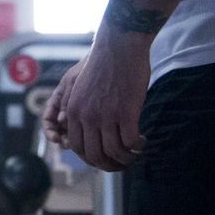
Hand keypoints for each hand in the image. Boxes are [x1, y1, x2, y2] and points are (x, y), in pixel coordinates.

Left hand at [44, 37, 149, 170]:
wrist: (118, 48)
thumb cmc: (102, 67)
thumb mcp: (81, 91)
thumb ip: (81, 111)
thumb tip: (87, 131)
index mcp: (73, 112)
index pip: (77, 147)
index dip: (90, 157)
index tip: (102, 159)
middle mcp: (86, 117)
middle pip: (94, 155)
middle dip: (108, 165)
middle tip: (120, 165)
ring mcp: (106, 116)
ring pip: (114, 152)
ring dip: (126, 159)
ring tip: (134, 156)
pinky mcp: (126, 113)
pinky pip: (130, 142)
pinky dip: (137, 148)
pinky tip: (142, 143)